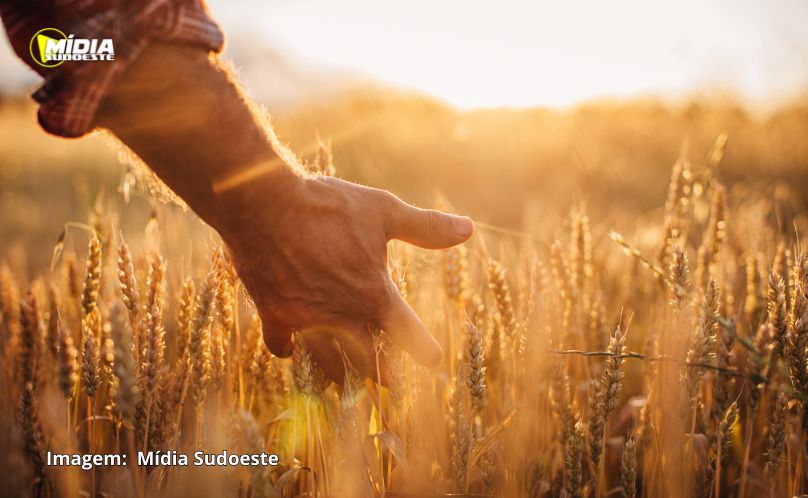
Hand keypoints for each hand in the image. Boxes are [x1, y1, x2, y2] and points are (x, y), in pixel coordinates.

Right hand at [215, 169, 473, 382]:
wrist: (265, 203)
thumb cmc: (328, 206)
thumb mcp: (384, 211)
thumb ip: (426, 228)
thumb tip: (469, 229)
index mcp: (374, 295)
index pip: (408, 334)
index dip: (424, 349)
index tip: (435, 361)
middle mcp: (343, 318)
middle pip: (368, 362)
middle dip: (382, 375)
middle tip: (391, 384)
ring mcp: (306, 321)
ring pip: (328, 362)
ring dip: (341, 373)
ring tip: (347, 382)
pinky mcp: (274, 316)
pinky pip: (283, 346)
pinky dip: (290, 350)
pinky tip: (293, 348)